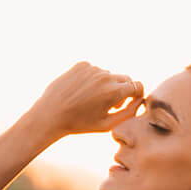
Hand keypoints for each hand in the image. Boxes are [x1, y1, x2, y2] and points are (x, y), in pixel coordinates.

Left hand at [28, 62, 142, 136]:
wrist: (51, 114)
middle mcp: (105, 76)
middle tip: (112, 104)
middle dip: (123, 90)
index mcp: (114, 91)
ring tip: (92, 100)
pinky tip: (82, 92)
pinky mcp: (81, 65)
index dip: (137, 94)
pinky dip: (93, 79)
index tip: (131, 101)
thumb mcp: (108, 124)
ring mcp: (92, 69)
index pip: (137, 86)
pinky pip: (95, 71)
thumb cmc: (80, 123)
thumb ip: (129, 113)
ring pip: (109, 75)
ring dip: (106, 85)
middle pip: (125, 79)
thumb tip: (139, 100)